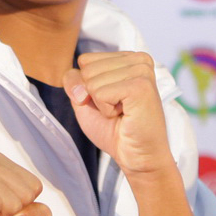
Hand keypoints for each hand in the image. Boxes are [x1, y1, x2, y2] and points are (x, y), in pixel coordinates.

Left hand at [64, 51, 173, 179]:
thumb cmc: (115, 130)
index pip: (85, 60)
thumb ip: (73, 81)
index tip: (111, 101)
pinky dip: (107, 111)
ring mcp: (142, 71)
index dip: (88, 87)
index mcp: (129, 58)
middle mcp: (139, 59)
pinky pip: (100, 93)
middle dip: (94, 96)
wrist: (137, 157)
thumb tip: (79, 81)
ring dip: (102, 105)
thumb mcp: (85, 101)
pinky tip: (125, 115)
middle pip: (87, 69)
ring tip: (123, 112)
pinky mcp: (141, 86)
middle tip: (118, 109)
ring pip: (92, 81)